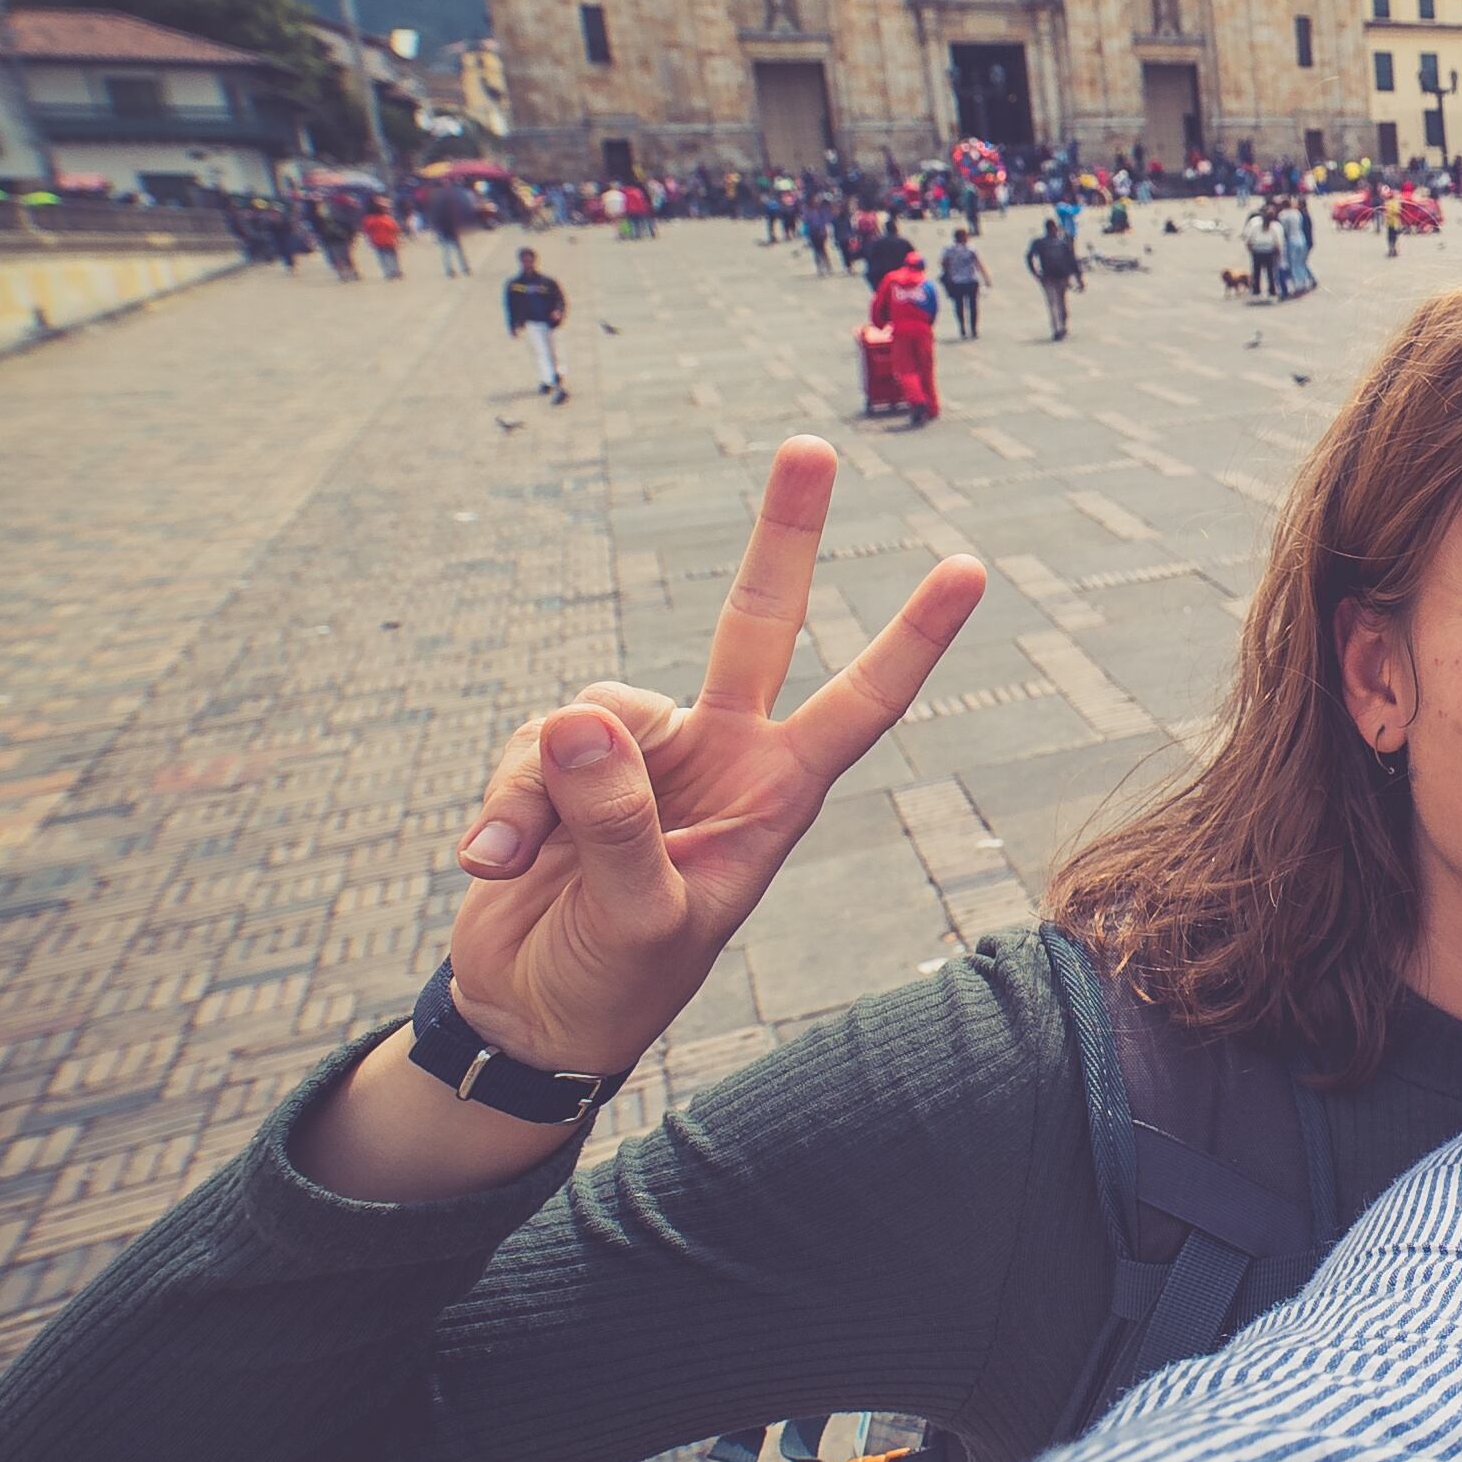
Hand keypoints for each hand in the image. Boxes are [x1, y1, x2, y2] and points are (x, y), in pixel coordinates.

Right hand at [444, 436, 983, 1083]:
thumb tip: (580, 723)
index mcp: (775, 795)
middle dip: (783, 535)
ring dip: (544, 789)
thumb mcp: (635, 919)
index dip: (912, 639)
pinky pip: (528, 749)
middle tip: (814, 445)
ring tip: (523, 867)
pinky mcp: (562, 766)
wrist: (530, 1016)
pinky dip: (502, 805)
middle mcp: (721, 755)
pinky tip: (490, 866)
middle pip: (756, 622)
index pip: (859, 703)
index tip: (971, 568)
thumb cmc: (614, 981)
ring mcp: (642, 755)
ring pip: (591, 711)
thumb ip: (613, 824)